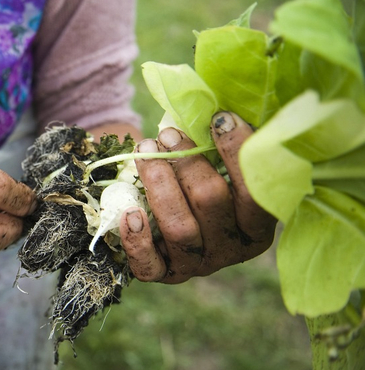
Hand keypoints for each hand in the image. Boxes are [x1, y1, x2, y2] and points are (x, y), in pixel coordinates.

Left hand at [119, 112, 276, 282]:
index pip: (256, 191)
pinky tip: (130, 212)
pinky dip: (137, 240)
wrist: (169, 220)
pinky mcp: (164, 275)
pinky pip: (149, 266)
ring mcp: (198, 265)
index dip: (238, 152)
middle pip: (211, 202)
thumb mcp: (221, 170)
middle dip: (187, 161)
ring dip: (159, 184)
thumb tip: (221, 109)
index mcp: (257, 226)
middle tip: (166, 135)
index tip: (218, 117)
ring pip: (179, 227)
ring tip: (144, 152)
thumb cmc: (200, 184)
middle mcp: (231, 250)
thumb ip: (226, 149)